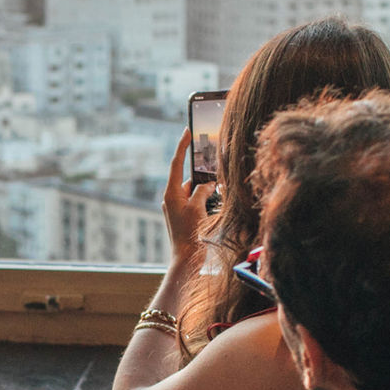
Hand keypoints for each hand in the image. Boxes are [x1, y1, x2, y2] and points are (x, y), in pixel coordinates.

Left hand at [163, 130, 215, 262]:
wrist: (186, 259)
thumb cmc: (189, 233)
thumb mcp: (197, 207)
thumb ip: (202, 190)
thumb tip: (208, 184)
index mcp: (171, 192)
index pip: (176, 163)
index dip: (182, 146)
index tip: (188, 130)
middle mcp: (172, 198)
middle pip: (188, 177)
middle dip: (202, 174)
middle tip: (214, 168)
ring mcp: (177, 207)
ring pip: (194, 190)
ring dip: (206, 190)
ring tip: (219, 191)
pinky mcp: (184, 216)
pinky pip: (196, 201)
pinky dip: (206, 200)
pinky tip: (217, 204)